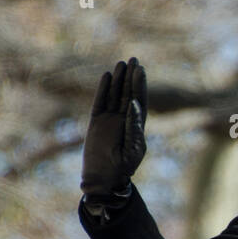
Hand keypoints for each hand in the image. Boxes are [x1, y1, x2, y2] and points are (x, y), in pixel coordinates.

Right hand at [81, 57, 146, 198]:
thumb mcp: (132, 149)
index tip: (141, 70)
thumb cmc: (122, 168)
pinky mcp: (96, 122)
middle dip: (131, 77)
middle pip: (128, 94)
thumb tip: (135, 105)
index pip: (140, 101)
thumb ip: (133, 128)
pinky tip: (106, 76)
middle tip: (134, 59)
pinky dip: (103, 89)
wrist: (103, 179)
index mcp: (136, 126)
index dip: (140, 85)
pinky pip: (100, 102)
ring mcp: (110, 120)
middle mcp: (124, 120)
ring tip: (121, 63)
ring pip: (114, 95)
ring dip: (118, 80)